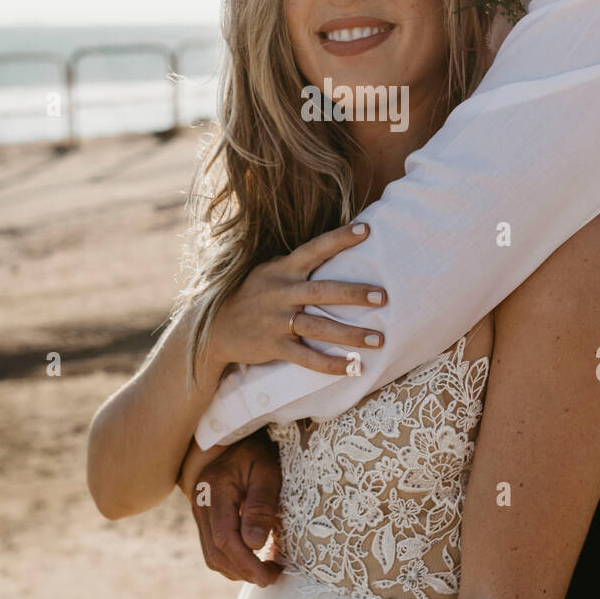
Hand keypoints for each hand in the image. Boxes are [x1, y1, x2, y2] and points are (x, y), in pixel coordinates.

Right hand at [184, 430, 283, 586]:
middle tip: (273, 576)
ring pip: (212, 555)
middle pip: (216, 553)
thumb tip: (255, 544)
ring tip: (266, 571)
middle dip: (245, 572)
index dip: (247, 563)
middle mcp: (201, 504)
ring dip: (238, 570)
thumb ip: (260, 505)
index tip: (271, 575)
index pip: (224, 539)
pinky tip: (253, 559)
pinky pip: (213, 548)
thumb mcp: (266, 470)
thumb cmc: (255, 450)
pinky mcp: (204, 517)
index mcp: (215, 490)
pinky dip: (232, 560)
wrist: (233, 436)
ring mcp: (200, 512)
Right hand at [211, 221, 385, 376]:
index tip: (366, 230)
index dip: (340, 238)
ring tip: (378, 339)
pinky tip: (352, 368)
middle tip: (383, 297)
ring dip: (351, 335)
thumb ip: (296, 264)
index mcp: (283, 268)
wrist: (216, 327)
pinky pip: (306, 357)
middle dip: (355, 294)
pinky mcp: (274, 345)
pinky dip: (330, 364)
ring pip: (320, 326)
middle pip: (324, 291)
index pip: (315, 248)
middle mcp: (282, 291)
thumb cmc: (252, 294)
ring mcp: (278, 320)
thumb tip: (331, 250)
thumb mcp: (269, 271)